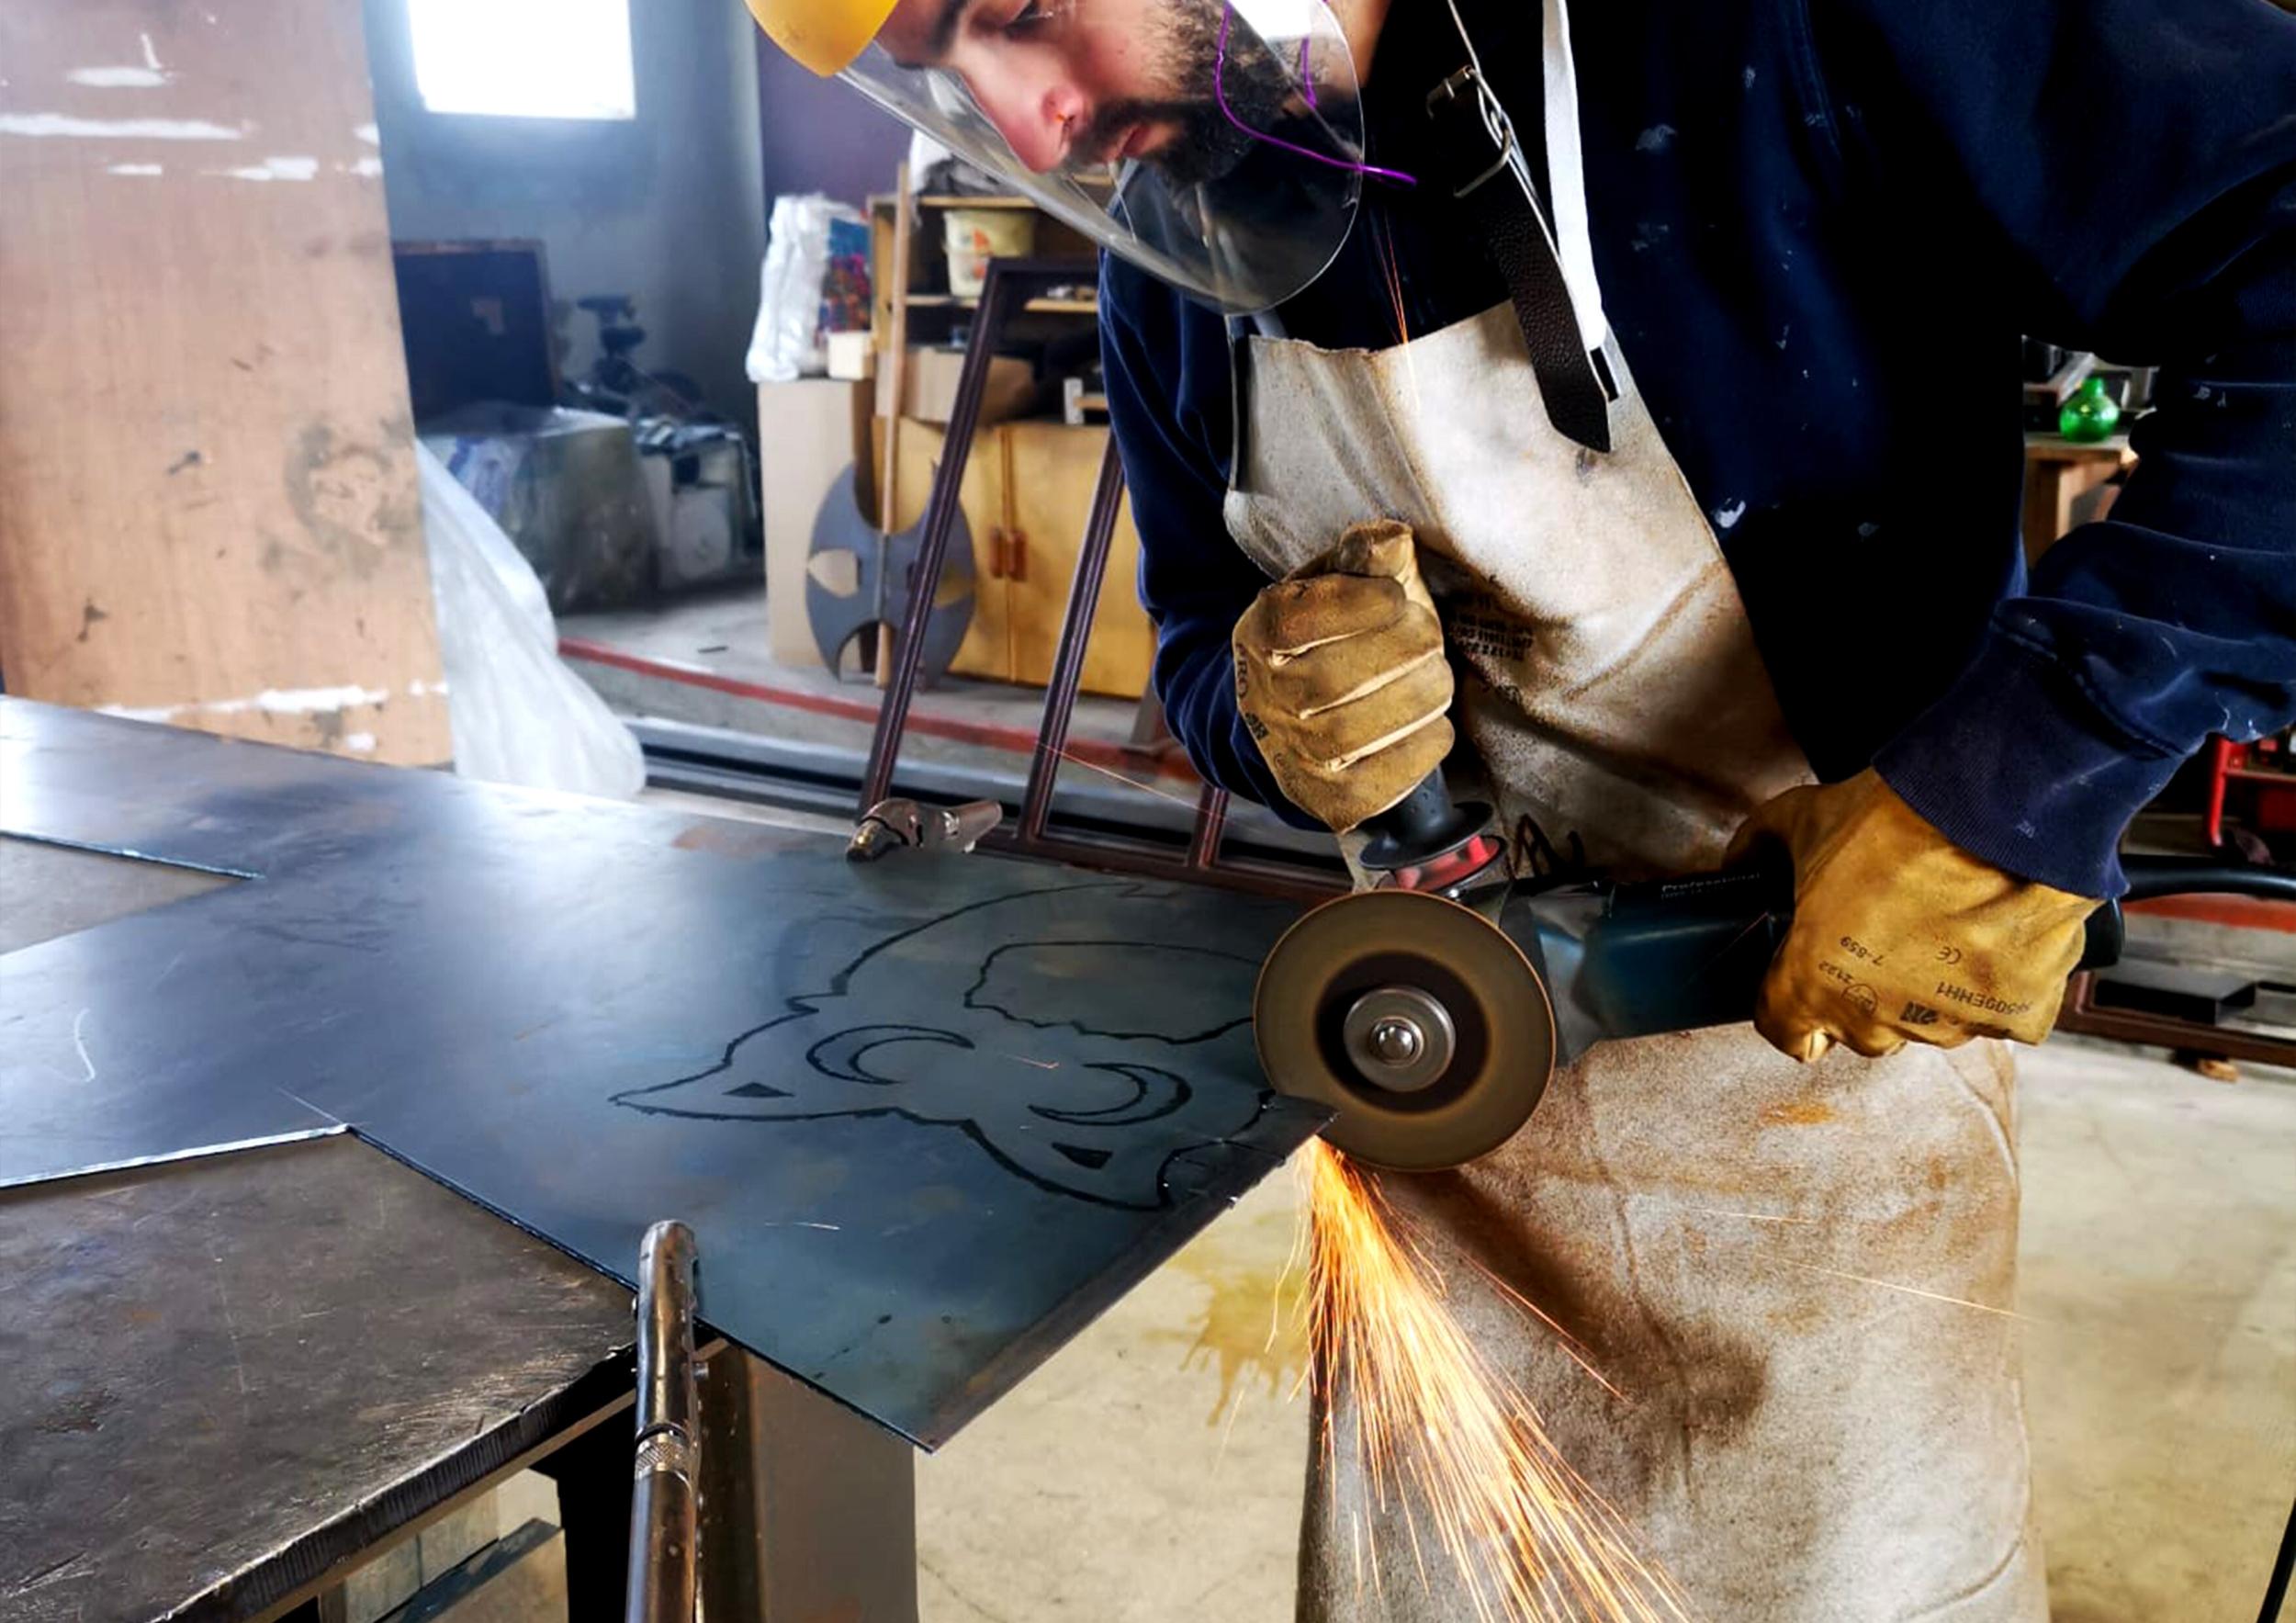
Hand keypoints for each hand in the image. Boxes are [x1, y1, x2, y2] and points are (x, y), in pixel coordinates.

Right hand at [1232, 520, 1454, 833]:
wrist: (1293, 715)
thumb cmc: (1329, 638)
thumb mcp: (1337, 586)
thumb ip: (1363, 561)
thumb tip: (1391, 539)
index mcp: (1259, 634)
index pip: (1297, 620)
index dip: (1359, 605)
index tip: (1395, 597)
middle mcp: (1264, 698)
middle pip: (1336, 678)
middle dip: (1404, 649)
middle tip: (1429, 637)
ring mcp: (1291, 754)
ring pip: (1359, 730)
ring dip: (1420, 696)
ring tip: (1436, 678)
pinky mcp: (1328, 799)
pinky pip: (1383, 779)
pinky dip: (1424, 746)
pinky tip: (1433, 725)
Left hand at [1727, 771, 2099, 1060]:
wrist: (2000, 814)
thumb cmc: (1897, 821)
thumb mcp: (1801, 818)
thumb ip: (1756, 846)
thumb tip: (1739, 861)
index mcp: (1812, 985)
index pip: (1786, 1033)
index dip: (1791, 1005)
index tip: (1805, 978)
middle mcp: (1877, 1021)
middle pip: (1858, 1028)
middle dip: (1861, 988)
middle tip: (1880, 930)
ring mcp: (1948, 1024)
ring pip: (1925, 1021)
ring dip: (1926, 986)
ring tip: (1940, 924)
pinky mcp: (2014, 1017)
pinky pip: (1996, 1015)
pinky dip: (1994, 985)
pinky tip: (1993, 939)